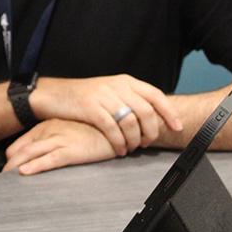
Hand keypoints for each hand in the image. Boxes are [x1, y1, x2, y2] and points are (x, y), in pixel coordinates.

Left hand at [3, 119, 116, 174]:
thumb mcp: (69, 132)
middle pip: (21, 150)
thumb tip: (38, 158)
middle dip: (8, 167)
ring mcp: (61, 139)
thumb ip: (53, 141)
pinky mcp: (73, 149)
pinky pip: (50, 158)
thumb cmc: (93, 131)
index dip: (11, 160)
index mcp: (47, 126)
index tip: (6, 172)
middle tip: (0, 181)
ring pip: (31, 154)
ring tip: (6, 182)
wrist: (117, 125)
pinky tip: (26, 173)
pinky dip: (36, 166)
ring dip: (16, 168)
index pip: (20, 145)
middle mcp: (50, 130)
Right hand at [29, 74, 182, 155]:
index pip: (155, 95)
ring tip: (132, 148)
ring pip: (131, 121)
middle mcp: (117, 86)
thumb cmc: (85, 97)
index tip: (177, 127)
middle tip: (147, 143)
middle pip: (146, 111)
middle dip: (151, 131)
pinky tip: (120, 150)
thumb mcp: (111, 91)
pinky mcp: (91, 108)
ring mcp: (104, 96)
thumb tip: (154, 117)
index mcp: (126, 81)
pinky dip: (119, 142)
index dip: (169, 112)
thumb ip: (131, 100)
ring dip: (135, 140)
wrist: (54, 95)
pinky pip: (112, 129)